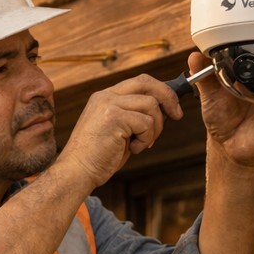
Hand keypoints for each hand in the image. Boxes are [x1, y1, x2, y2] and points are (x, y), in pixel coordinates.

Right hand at [59, 75, 183, 186]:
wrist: (76, 172)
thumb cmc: (98, 157)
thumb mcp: (119, 130)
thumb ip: (135, 116)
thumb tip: (166, 110)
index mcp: (105, 97)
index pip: (140, 82)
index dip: (161, 91)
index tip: (172, 108)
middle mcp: (106, 96)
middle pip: (147, 83)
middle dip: (168, 98)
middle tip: (177, 115)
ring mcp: (108, 104)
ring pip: (151, 105)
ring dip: (154, 128)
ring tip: (141, 144)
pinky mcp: (113, 117)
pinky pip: (146, 123)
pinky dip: (146, 139)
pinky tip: (133, 149)